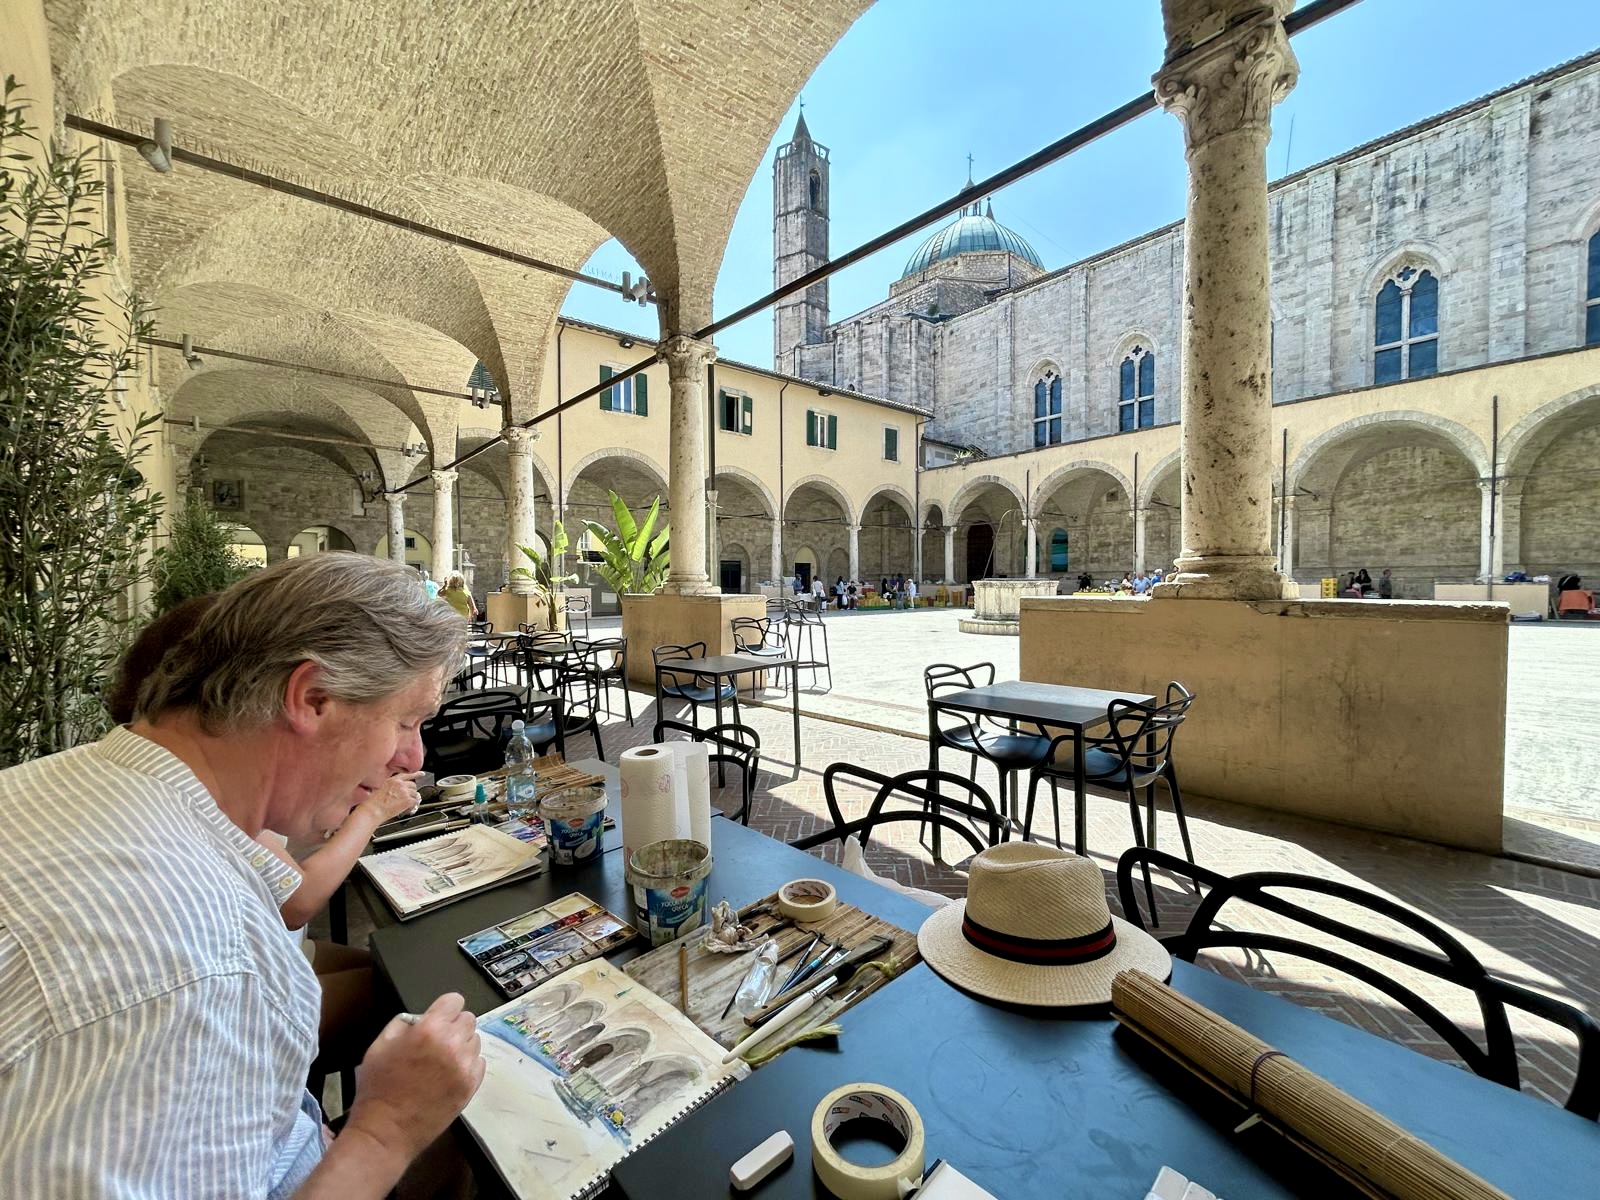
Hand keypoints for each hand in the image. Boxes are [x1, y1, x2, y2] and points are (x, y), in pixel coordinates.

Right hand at [344, 993, 484, 1164]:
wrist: (386, 1131)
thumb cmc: (377, 1088)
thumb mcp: (379, 1046)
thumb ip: (402, 1024)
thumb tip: (419, 1019)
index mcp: (429, 1029)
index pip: (454, 1000)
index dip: (444, 1008)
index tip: (437, 1018)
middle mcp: (452, 1043)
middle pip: (468, 1019)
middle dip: (453, 1026)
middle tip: (437, 1042)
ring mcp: (465, 1066)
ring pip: (475, 1041)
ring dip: (461, 1045)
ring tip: (442, 1061)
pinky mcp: (471, 1086)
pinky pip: (479, 1063)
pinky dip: (467, 1065)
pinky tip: (449, 1075)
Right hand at [359, 772, 422, 822]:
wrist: (373, 811)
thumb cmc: (373, 803)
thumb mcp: (379, 789)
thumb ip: (389, 787)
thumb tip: (394, 791)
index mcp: (392, 780)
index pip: (407, 775)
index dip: (416, 774)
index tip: (421, 774)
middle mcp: (399, 784)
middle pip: (413, 785)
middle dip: (412, 792)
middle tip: (408, 798)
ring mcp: (404, 791)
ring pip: (415, 794)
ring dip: (412, 800)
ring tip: (406, 806)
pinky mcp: (407, 800)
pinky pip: (415, 802)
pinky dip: (413, 807)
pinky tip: (407, 810)